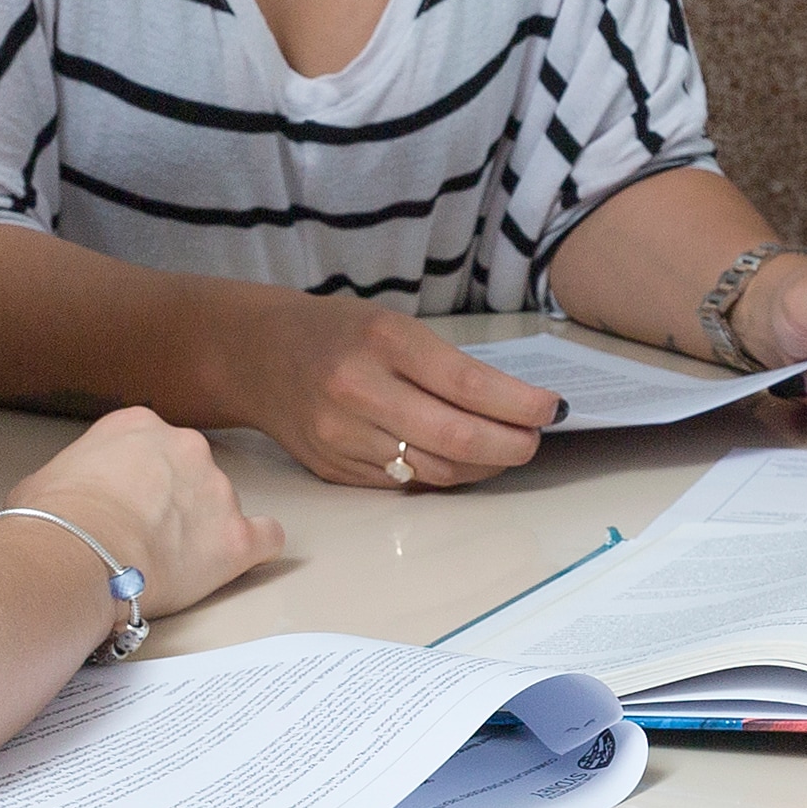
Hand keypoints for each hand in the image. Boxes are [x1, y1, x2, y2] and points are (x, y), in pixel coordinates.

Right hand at [8, 408, 285, 623]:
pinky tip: (241, 557)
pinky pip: (265, 536)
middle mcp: (186, 446)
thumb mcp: (42, 480)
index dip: (137, 481)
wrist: (74, 554)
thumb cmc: (50, 521)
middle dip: (172, 502)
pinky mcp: (235, 536)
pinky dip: (255, 547)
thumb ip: (73, 477)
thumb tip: (65, 498)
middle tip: (142, 536)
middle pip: (189, 473)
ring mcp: (217, 490)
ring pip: (220, 506)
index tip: (124, 504)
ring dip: (201, 529)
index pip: (150, 448)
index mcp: (138, 426)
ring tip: (167, 563)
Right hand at [227, 291, 563, 489]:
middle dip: (511, 445)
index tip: (551, 409)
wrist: (255, 357)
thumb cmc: (338, 333)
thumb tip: (514, 404)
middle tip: (535, 439)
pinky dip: (444, 475)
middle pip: (457, 438)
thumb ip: (446, 364)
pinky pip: (406, 483)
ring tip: (506, 450)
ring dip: (484, 467)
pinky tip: (463, 462)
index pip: (469, 386)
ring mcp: (343, 437)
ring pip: (436, 471)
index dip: (520, 405)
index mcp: (383, 342)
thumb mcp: (393, 325)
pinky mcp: (335, 469)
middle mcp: (360, 391)